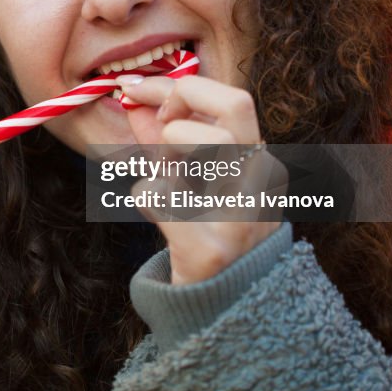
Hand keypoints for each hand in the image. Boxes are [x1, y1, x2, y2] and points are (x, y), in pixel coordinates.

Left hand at [116, 75, 283, 283]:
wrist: (220, 305)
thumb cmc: (203, 233)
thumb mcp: (186, 177)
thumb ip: (161, 137)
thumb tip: (131, 96)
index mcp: (258, 160)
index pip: (232, 97)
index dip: (178, 85)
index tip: (137, 90)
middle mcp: (261, 182)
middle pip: (235, 103)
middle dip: (183, 100)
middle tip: (158, 123)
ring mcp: (242, 213)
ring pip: (202, 141)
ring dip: (166, 152)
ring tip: (169, 180)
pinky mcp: (210, 246)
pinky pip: (158, 193)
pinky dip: (147, 194)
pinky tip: (161, 212)